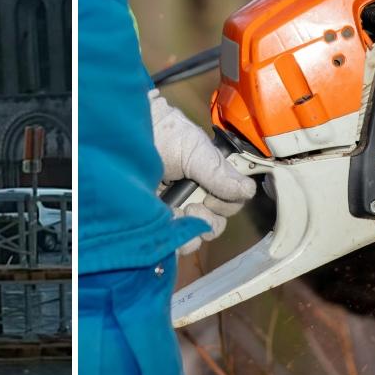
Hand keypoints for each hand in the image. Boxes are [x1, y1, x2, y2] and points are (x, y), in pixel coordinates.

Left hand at [148, 89, 255, 253]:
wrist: (128, 134)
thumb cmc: (161, 133)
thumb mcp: (195, 149)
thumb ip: (219, 172)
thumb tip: (246, 190)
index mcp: (207, 179)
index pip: (229, 205)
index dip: (225, 206)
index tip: (212, 197)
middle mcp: (192, 196)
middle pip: (213, 225)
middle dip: (208, 222)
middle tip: (192, 207)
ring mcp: (172, 210)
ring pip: (193, 237)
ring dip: (190, 233)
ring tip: (177, 217)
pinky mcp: (153, 221)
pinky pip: (170, 241)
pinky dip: (172, 240)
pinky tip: (166, 226)